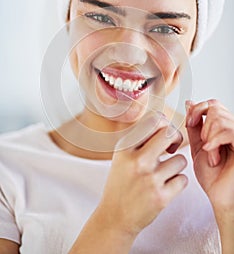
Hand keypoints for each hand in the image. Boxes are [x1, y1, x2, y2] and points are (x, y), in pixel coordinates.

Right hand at [96, 113, 187, 238]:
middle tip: (172, 148)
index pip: (153, 120)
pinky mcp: (161, 197)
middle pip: (169, 133)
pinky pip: (183, 179)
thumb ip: (139, 137)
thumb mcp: (121, 155)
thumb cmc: (121, 182)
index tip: (163, 134)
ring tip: (164, 173)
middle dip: (176, 138)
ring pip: (180, 160)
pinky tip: (166, 186)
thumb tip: (161, 119)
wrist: (114, 217)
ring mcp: (149, 179)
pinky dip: (178, 182)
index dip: (164, 124)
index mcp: (125, 147)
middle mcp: (137, 160)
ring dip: (176, 166)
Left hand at [186, 99, 233, 212]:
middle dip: (202, 124)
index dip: (198, 109)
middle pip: (215, 107)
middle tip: (203, 142)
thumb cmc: (212, 176)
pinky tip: (213, 156)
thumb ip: (195, 126)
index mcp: (224, 128)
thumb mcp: (198, 146)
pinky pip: (228, 130)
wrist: (219, 197)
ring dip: (209, 138)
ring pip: (219, 118)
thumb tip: (189, 104)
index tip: (189, 122)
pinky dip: (215, 142)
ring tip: (211, 154)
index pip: (213, 104)